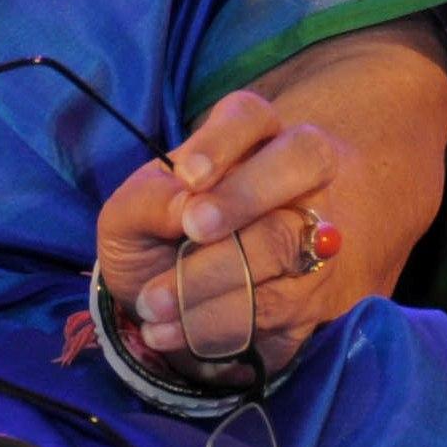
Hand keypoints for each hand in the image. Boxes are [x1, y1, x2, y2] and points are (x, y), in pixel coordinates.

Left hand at [92, 89, 357, 382]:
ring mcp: (316, 234)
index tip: (189, 177)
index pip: (251, 117)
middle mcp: (296, 178)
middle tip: (193, 228)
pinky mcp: (315, 294)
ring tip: (152, 303)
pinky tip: (168, 330)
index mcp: (248, 140)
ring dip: (213, 278)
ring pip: (286, 244)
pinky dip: (216, 323)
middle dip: (245, 195)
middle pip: (303, 160)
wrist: (185, 305)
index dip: (224, 141)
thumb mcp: (130, 215)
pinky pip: (277, 306)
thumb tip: (183, 204)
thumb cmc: (159, 239)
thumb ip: (146, 201)